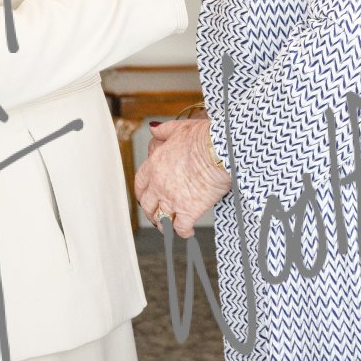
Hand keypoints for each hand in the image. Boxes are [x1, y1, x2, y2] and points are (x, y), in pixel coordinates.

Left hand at [134, 119, 231, 238]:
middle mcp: (159, 184)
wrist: (219, 151)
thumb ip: (164, 131)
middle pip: (147, 205)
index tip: (145, 197)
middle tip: (156, 214)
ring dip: (163, 225)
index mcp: (155, 165)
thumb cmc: (203, 138)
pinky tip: (188, 231)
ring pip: (161, 219)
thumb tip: (154, 130)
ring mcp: (173, 199)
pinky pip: (180, 228)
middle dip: (151, 211)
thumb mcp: (180, 128)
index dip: (142, 193)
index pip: (140, 183)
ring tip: (170, 226)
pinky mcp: (189, 211)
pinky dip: (183, 232)